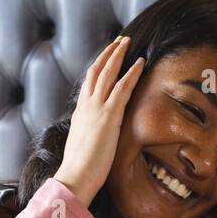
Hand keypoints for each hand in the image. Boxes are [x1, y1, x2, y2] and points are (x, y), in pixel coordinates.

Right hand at [53, 36, 144, 206]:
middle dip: (108, 53)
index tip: (107, 56)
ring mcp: (96, 109)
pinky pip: (122, 87)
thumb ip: (89, 136)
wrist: (75, 177)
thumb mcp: (84, 147)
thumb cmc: (80, 170)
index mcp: (80, 113)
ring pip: (107, 72)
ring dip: (118, 54)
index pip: (89, 83)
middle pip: (95, 70)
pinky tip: (141, 62)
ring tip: (127, 41)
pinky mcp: (109, 116)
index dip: (98, 67)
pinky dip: (132, 72)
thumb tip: (94, 138)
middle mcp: (86, 106)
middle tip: (119, 40)